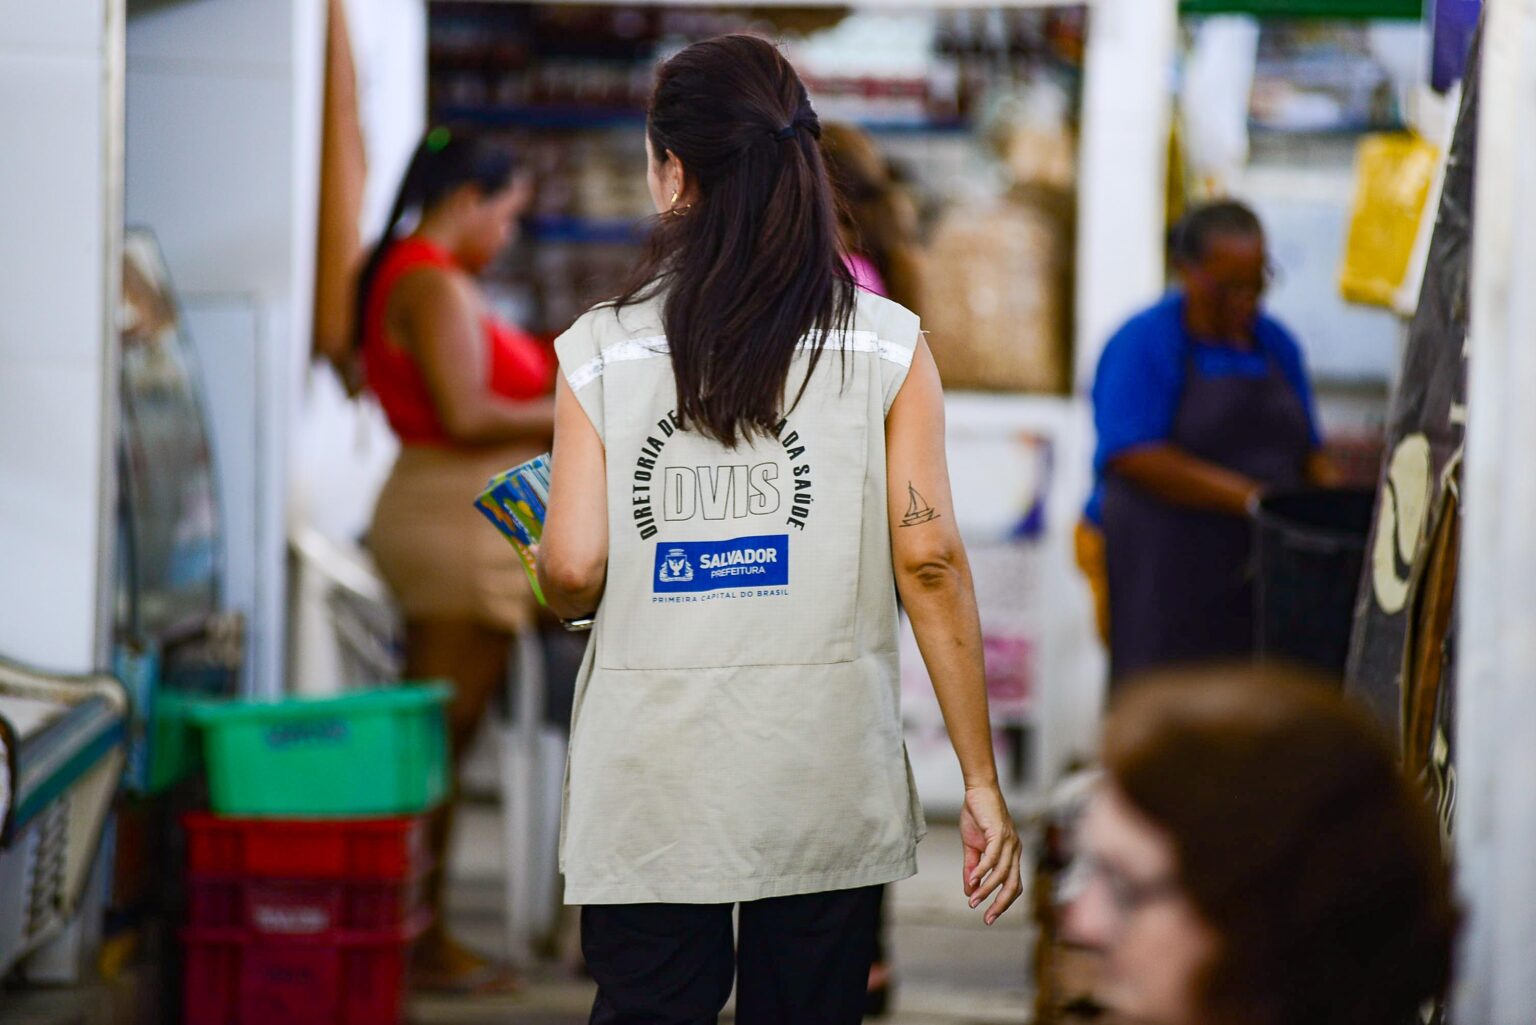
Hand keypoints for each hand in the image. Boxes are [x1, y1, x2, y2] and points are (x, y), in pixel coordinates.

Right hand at [960, 784, 1022, 924]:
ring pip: (1002, 874)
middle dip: (1000, 904)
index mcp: (1011, 855)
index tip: (988, 916)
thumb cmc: (978, 816)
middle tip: (987, 919)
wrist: (978, 790)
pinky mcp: (1000, 833)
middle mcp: (1015, 851)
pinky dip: (983, 871)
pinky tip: (972, 880)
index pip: (1013, 885)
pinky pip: (993, 857)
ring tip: (973, 900)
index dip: (1003, 902)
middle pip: (1013, 885)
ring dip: (987, 889)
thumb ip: (972, 868)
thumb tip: (969, 890)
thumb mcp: (972, 846)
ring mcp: (1010, 842)